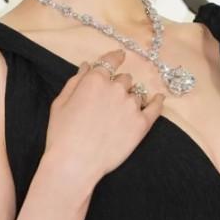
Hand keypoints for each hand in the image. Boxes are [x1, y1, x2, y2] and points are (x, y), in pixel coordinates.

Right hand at [44, 48, 164, 182]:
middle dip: (118, 86)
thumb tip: (87, 66)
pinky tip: (158, 99)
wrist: (74, 163)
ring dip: (130, 99)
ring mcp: (131, 105)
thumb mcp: (61, 103)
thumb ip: (76, 81)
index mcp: (95, 80)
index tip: (120, 56)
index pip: (110, 60)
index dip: (116, 57)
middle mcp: (116, 88)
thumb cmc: (62, 134)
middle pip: (124, 79)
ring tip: (120, 115)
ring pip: (136, 94)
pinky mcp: (142, 124)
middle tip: (109, 102)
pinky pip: (155, 107)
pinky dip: (157, 102)